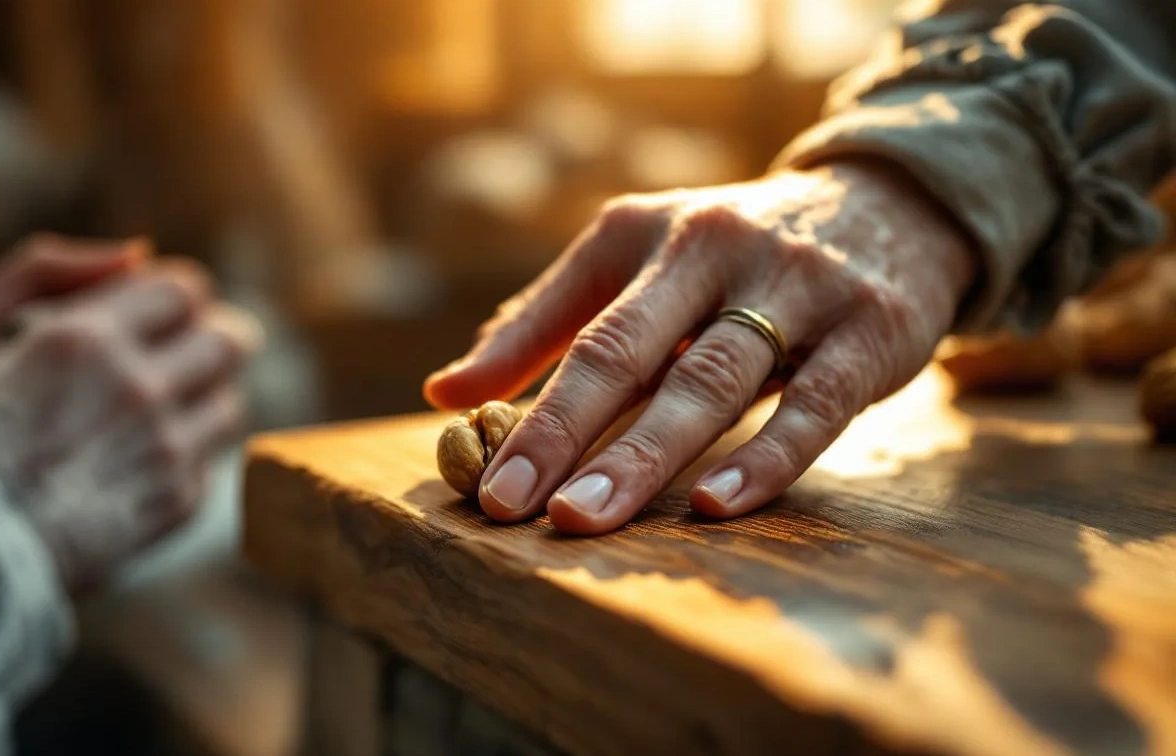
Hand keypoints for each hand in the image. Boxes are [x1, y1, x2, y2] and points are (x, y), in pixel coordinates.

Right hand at [0, 260, 259, 590]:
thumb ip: (52, 273)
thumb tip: (140, 253)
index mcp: (86, 338)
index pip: (182, 290)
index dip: (180, 298)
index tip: (168, 310)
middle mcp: (136, 389)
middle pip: (229, 341)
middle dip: (215, 339)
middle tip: (195, 350)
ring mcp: (164, 448)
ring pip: (229, 403)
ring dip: (206, 398)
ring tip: (171, 407)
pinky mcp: (176, 501)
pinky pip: (211, 461)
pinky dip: (187, 456)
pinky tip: (148, 461)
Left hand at [425, 160, 977, 534]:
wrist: (892, 203)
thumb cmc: (735, 254)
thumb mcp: (638, 260)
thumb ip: (544, 321)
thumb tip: (445, 391)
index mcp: (647, 233)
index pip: (577, 329)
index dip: (526, 407)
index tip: (482, 486)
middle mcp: (715, 248)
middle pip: (629, 351)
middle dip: (566, 434)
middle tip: (514, 508)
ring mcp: (797, 288)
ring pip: (710, 378)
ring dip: (645, 454)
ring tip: (587, 519)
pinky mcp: (870, 329)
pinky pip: (814, 402)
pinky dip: (765, 455)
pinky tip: (717, 506)